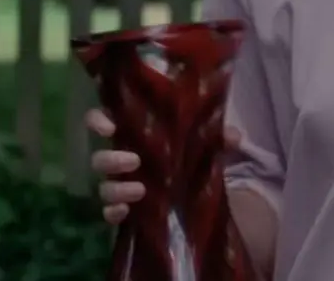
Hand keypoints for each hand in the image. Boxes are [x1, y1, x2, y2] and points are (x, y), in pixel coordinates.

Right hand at [85, 107, 241, 224]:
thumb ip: (219, 137)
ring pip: (102, 187)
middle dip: (111, 159)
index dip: (98, 120)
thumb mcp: (206, 143)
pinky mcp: (122, 209)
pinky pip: (107, 214)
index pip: (102, 120)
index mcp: (134, 134)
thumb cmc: (190, 155)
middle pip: (98, 158)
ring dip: (116, 188)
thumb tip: (235, 136)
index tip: (109, 127)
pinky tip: (127, 213)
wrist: (194, 190)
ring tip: (141, 189)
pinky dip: (113, 213)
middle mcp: (120, 158)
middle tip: (136, 160)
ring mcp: (118, 185)